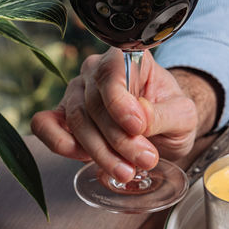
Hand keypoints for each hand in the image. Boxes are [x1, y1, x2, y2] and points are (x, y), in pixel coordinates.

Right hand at [31, 50, 207, 183]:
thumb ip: (164, 115)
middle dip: (119, 140)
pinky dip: (58, 143)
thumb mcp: (183, 115)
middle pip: (95, 104)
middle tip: (144, 160)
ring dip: (99, 151)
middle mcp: (96, 70)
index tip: (137, 127)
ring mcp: (76, 92)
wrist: (163, 128)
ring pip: (76, 120)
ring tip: (126, 170)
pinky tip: (82, 158)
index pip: (112, 73)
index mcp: (126, 58)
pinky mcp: (62, 116)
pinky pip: (44, 124)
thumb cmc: (171, 115)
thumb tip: (138, 117)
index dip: (120, 103)